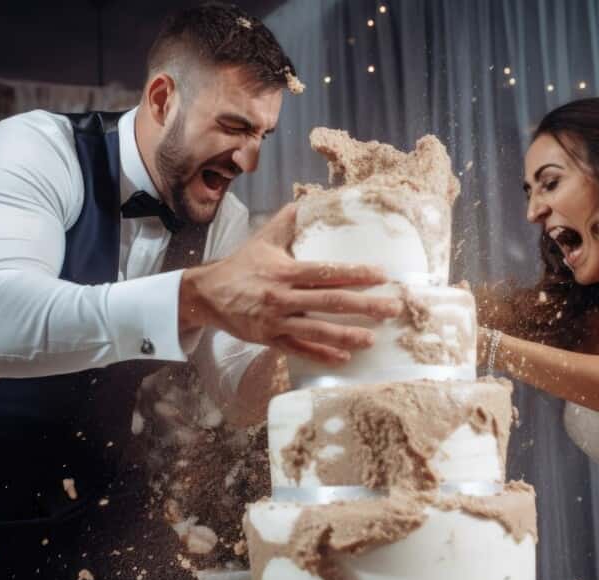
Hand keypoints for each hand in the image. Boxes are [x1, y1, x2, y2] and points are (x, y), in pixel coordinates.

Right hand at [180, 203, 402, 363]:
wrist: (206, 295)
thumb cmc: (240, 266)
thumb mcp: (263, 239)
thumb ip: (287, 221)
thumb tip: (308, 202)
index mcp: (285, 270)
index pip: (327, 272)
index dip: (356, 274)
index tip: (382, 275)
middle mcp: (282, 296)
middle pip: (330, 302)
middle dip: (365, 305)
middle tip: (393, 308)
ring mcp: (276, 321)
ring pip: (317, 330)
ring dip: (347, 334)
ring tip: (373, 338)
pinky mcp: (269, 339)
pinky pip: (299, 349)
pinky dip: (321, 354)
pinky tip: (344, 357)